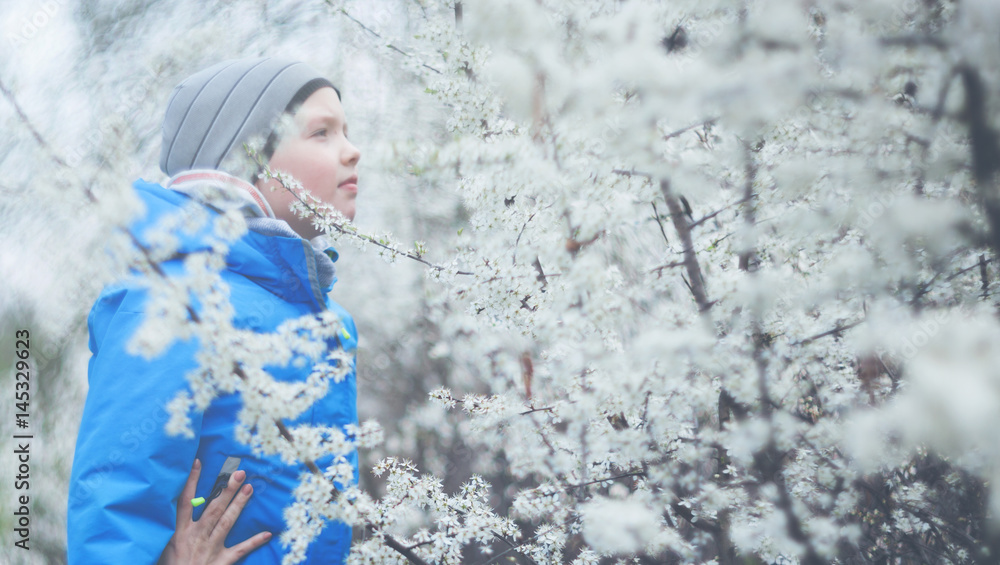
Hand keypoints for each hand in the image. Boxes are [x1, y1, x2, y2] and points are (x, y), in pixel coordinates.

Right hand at [158, 459, 272, 564]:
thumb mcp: (162, 546)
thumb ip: (169, 528)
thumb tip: (171, 507)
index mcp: (180, 533)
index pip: (185, 502)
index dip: (191, 481)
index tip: (198, 462)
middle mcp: (197, 537)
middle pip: (213, 509)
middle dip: (226, 490)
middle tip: (239, 473)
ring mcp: (211, 548)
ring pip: (227, 522)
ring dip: (239, 505)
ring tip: (249, 488)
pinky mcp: (222, 561)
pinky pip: (240, 550)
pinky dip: (254, 542)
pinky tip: (267, 533)